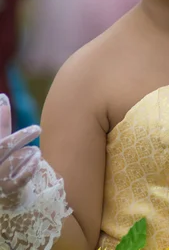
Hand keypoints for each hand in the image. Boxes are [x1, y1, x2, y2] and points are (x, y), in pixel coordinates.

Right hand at [0, 94, 40, 208]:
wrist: (8, 199)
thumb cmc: (3, 165)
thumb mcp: (2, 144)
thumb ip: (1, 124)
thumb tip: (2, 97)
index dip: (0, 117)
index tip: (4, 98)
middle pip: (3, 146)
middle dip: (21, 136)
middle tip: (37, 129)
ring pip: (12, 161)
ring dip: (27, 153)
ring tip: (35, 152)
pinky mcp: (7, 194)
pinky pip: (19, 179)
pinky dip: (29, 167)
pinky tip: (36, 161)